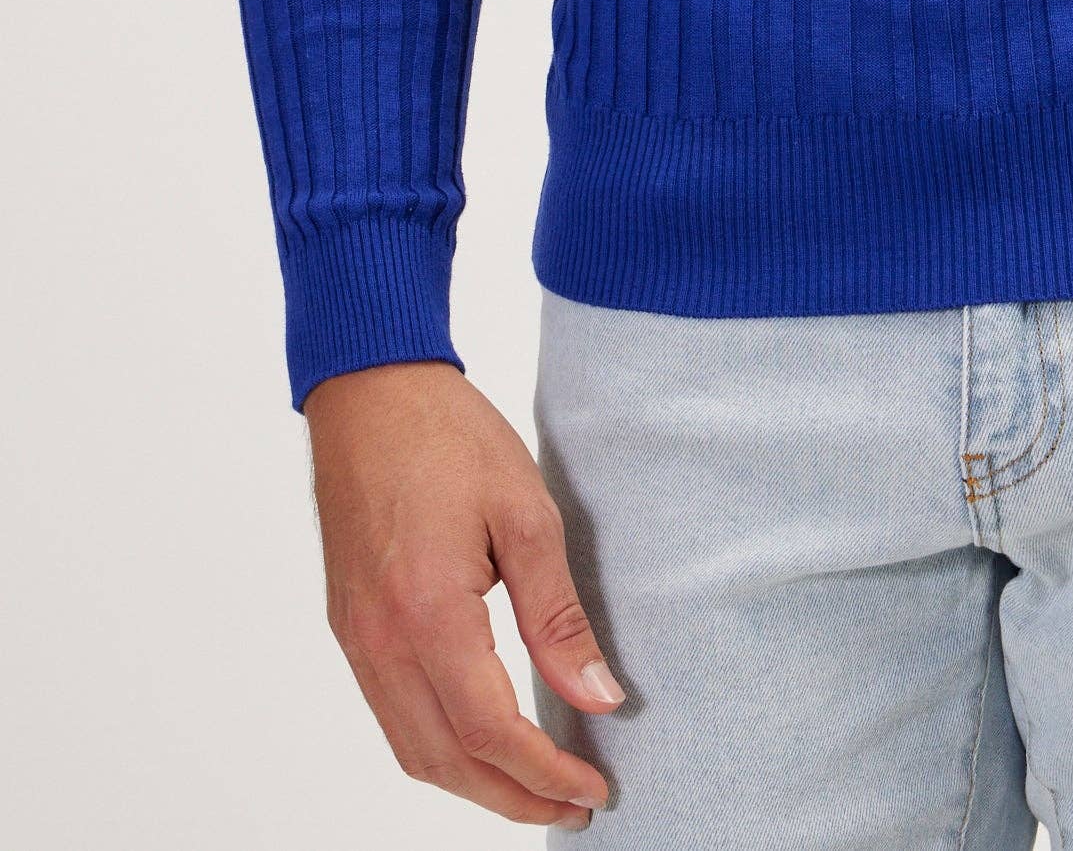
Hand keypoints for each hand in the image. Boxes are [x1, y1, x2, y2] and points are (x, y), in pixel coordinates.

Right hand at [305, 358, 621, 827]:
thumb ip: (557, 615)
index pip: (489, 732)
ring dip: (473, 784)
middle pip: (446, 762)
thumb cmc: (448, 436)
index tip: (594, 788)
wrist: (369, 389)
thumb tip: (598, 697)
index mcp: (427, 613)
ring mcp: (357, 639)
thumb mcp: (526, 512)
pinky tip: (480, 741)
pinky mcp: (350, 627)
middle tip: (573, 806)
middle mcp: (381, 641)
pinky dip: (439, 749)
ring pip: (413, 750)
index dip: (545, 773)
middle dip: (512, 798)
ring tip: (535, 786)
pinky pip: (391, 716)